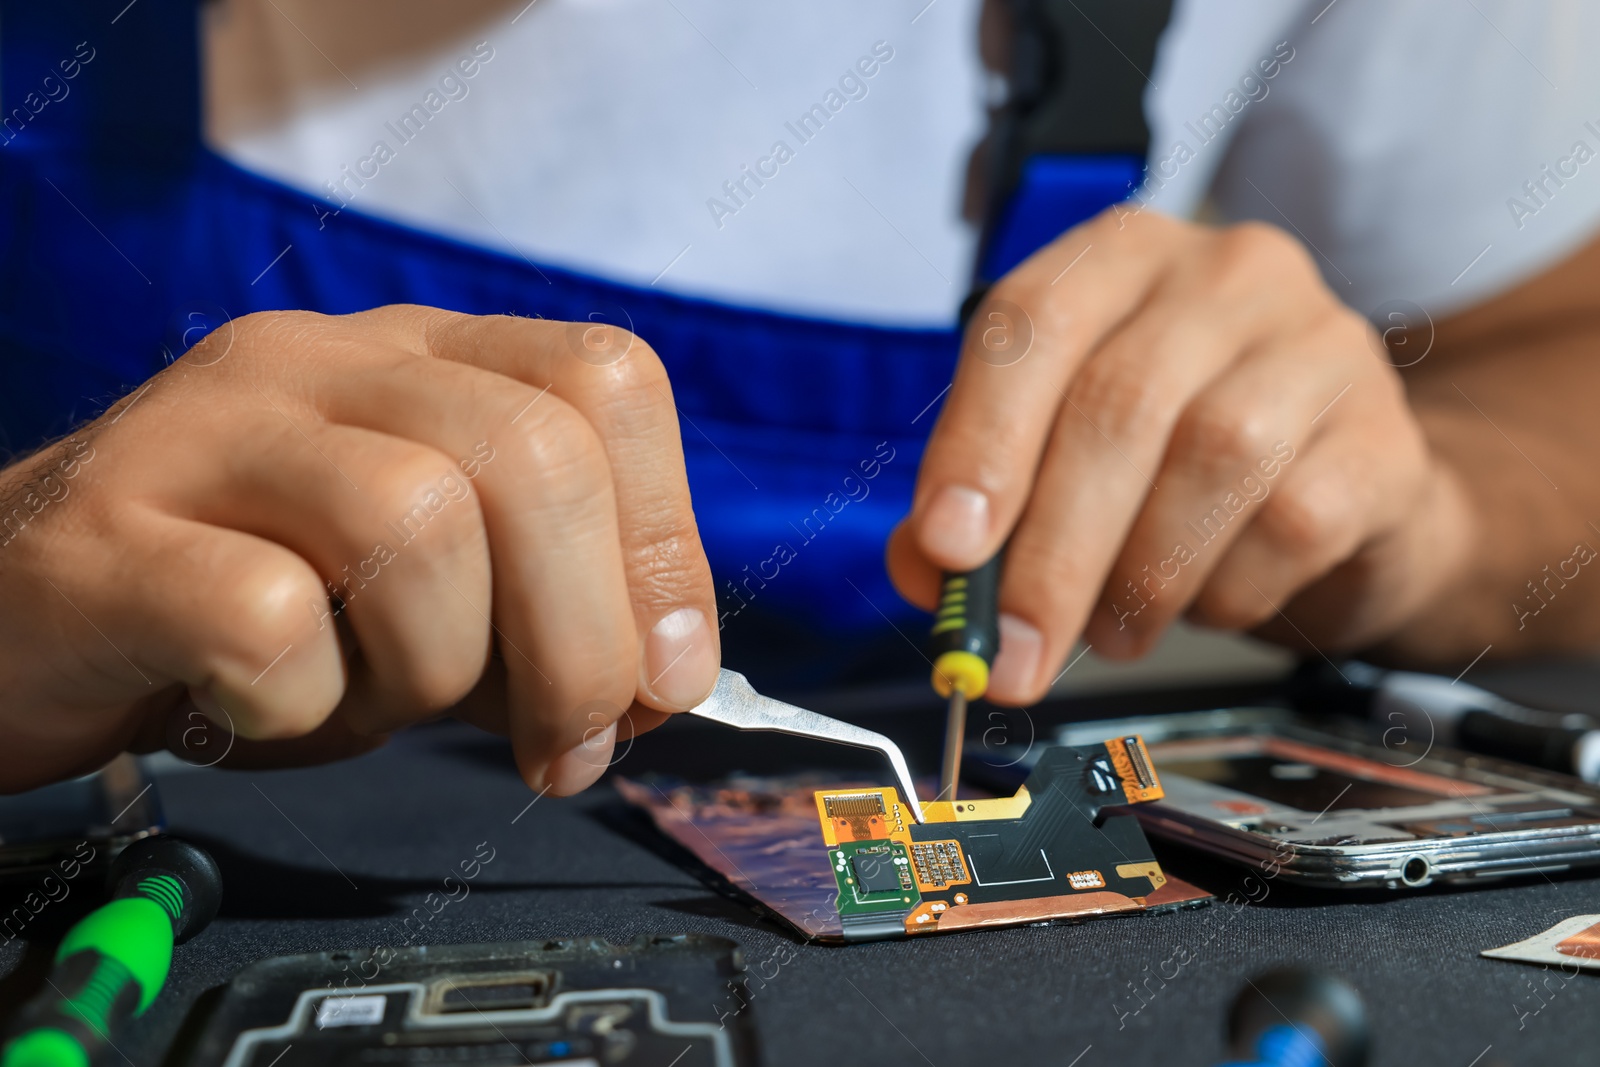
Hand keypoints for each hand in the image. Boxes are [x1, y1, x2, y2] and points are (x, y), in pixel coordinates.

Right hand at [0, 306, 718, 792]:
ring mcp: (209, 435)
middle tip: (563, 748)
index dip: (664, 541)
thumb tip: (663, 679)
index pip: (606, 381)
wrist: (17, 616)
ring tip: (371, 701)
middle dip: (584, 638)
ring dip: (434, 668)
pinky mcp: (108, 539)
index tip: (667, 677)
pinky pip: (266, 617)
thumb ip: (547, 618)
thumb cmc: (249, 612)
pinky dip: (304, 703)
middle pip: (534, 455)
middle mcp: (324, 364)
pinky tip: (262, 710)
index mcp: (421, 359)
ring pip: (417, 522)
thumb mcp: (430, 602)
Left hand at [889, 209, 1474, 703]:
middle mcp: (1224, 274)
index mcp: (1117, 260)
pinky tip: (1205, 604)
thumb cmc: (1174, 464)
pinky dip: (1227, 591)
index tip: (948, 549)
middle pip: (1118, 405)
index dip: (980, 442)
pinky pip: (1295, 522)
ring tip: (1111, 630)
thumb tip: (928, 576)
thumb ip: (979, 508)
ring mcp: (1319, 342)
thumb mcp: (1059, 461)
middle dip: (1050, 554)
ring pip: (1213, 459)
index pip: (1030, 325)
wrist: (1342, 489)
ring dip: (1140, 578)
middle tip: (1012, 654)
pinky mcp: (1385, 433)